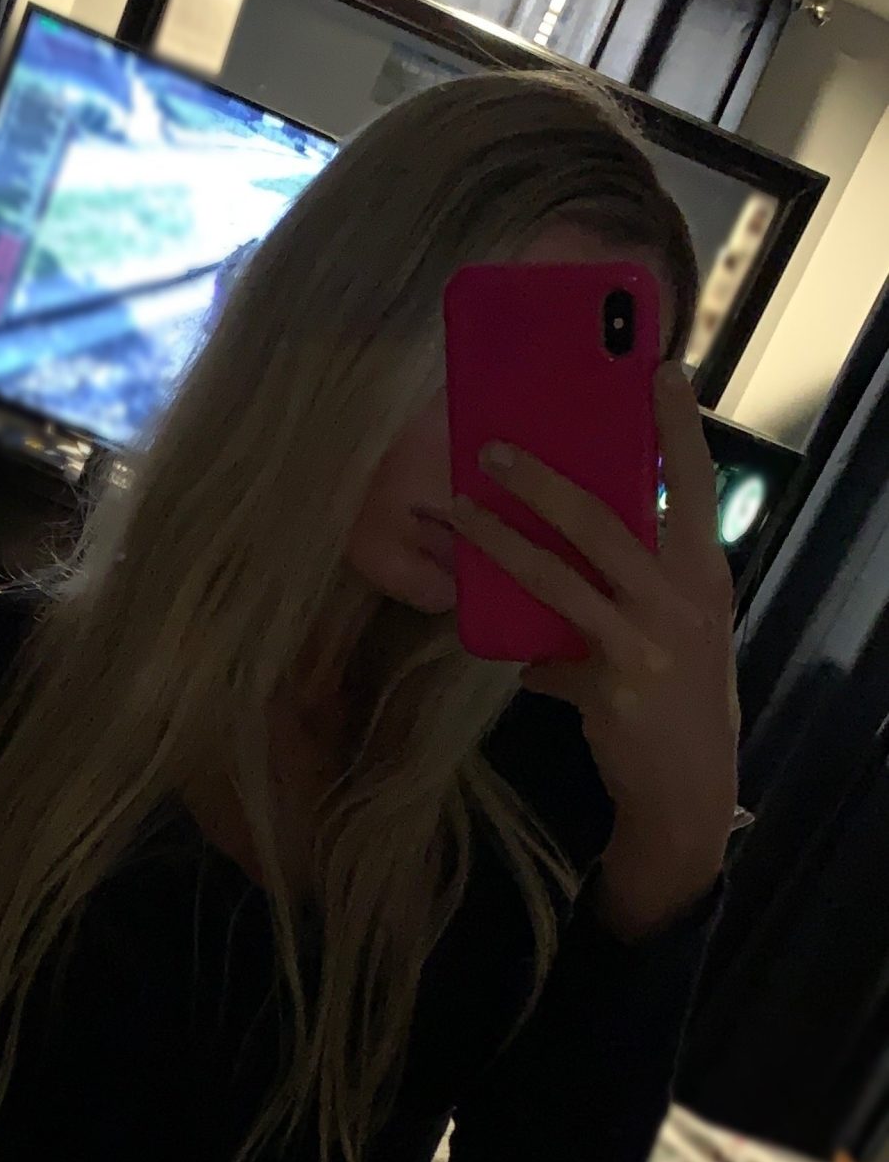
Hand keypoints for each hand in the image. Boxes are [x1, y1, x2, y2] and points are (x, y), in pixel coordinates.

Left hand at [450, 363, 738, 939]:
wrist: (686, 789)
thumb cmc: (674, 704)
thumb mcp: (670, 637)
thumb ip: (623, 599)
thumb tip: (552, 580)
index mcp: (704, 572)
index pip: (697, 484)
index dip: (676, 430)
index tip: (661, 373)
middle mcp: (682, 595)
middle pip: (606, 518)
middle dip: (544, 479)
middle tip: (493, 448)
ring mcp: (647, 637)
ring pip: (560, 573)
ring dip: (501, 540)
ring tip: (458, 513)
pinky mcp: (611, 680)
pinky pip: (543, 646)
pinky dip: (511, 640)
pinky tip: (477, 631)